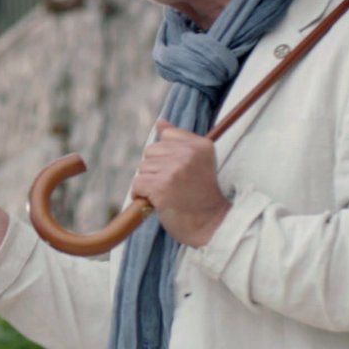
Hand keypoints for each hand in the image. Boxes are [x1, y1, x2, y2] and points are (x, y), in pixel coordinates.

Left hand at [131, 119, 230, 246]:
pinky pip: (137, 184)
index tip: (182, 172)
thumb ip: (179, 140)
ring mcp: (174, 170)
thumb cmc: (201, 196)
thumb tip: (160, 122)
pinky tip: (158, 202)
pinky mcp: (161, 187)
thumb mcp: (197, 162)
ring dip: (150, 183)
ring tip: (170, 195)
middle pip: (151, 151)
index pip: (167, 135)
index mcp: (200, 145)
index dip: (167, 156)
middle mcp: (188, 154)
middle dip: (157, 169)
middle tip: (176, 186)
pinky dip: (142, 195)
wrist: (211, 226)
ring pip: (142, 168)